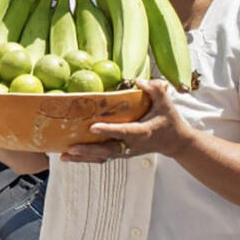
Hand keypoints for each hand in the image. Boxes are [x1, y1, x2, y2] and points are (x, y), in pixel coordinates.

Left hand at [66, 79, 194, 161]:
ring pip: (102, 157)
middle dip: (88, 150)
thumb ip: (154, 89)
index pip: (124, 131)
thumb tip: (137, 80)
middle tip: (70, 147)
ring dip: (83, 158)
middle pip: (108, 150)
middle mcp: (132, 145)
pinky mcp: (122, 154)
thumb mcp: (166, 103)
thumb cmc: (170, 120)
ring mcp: (126, 152)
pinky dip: (86, 159)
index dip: (108, 130)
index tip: (92, 127)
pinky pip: (102, 158)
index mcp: (143, 132)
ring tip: (63, 156)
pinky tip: (70, 156)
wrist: (175, 142)